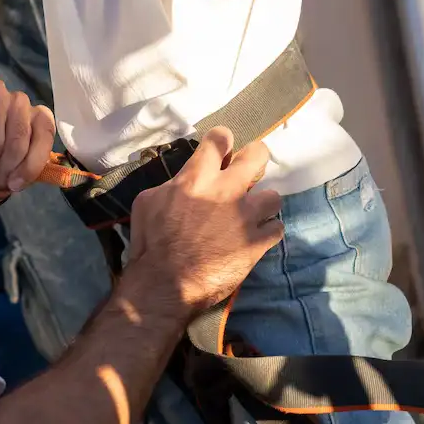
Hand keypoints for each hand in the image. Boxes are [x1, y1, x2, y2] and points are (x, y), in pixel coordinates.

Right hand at [127, 129, 282, 313]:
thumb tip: (182, 181)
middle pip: (257, 155)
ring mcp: (246, 217)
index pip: (220, 139)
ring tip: (253, 215)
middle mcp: (226, 191)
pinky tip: (255, 239)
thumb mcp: (147, 202)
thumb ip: (171, 184)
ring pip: (273, 196)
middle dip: (255, 158)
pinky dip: (266, 233)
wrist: (165, 284)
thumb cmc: (151, 243)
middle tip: (249, 171)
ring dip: (263, 204)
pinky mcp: (257, 243)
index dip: (223, 142)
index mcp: (196, 178)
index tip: (224, 151)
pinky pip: (276, 229)